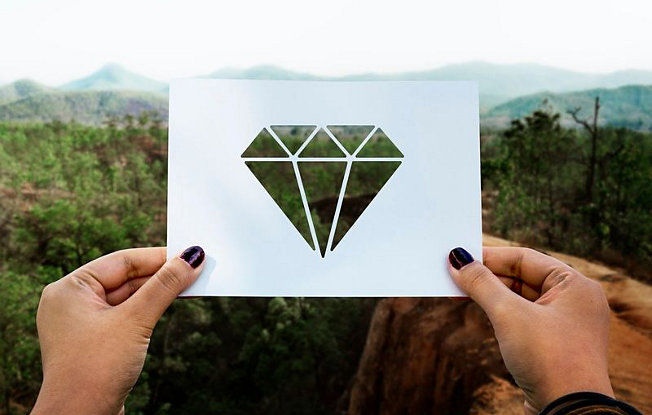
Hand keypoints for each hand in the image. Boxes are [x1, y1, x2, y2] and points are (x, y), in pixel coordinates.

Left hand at [31, 246, 204, 414]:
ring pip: (129, 297)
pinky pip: (126, 315)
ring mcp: (83, 323)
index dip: (159, 257)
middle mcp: (72, 302)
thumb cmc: (95, 370)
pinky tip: (170, 305)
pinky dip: (149, 310)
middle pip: (126, 277)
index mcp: (69, 289)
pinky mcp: (96, 341)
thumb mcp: (135, 320)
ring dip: (158, 293)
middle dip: (161, 275)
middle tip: (197, 269)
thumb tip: (192, 257)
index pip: (122, 261)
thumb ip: (165, 286)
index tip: (190, 254)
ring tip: (190, 285)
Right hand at [448, 247, 612, 414]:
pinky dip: (500, 313)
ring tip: (459, 291)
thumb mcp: (508, 314)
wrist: (569, 413)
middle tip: (453, 275)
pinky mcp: (554, 345)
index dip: (489, 257)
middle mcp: (574, 301)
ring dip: (491, 295)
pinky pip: (523, 318)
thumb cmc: (549, 359)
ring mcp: (565, 324)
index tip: (459, 257)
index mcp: (575, 285)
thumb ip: (481, 284)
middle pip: (522, 277)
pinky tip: (480, 311)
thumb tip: (458, 260)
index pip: (524, 258)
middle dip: (487, 277)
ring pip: (520, 298)